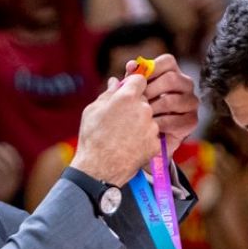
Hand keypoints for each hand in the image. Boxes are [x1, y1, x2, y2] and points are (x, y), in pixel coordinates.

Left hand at [0, 142, 23, 202]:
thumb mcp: (1, 182)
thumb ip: (4, 171)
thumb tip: (3, 152)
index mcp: (15, 183)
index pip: (17, 165)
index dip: (12, 153)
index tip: (5, 145)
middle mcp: (11, 185)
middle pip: (9, 165)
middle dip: (1, 152)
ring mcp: (2, 188)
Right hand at [72, 73, 158, 187]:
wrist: (98, 169)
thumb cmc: (92, 137)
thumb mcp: (93, 110)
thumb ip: (108, 94)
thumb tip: (115, 82)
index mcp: (127, 97)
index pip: (140, 79)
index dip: (133, 85)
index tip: (128, 92)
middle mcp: (143, 109)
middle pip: (145, 100)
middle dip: (135, 105)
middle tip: (121, 118)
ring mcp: (151, 127)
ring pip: (149, 118)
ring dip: (140, 123)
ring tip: (124, 135)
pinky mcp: (155, 143)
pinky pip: (152, 136)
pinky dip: (144, 139)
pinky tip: (131, 145)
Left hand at [132, 55, 199, 153]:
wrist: (148, 137)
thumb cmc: (141, 109)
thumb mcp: (134, 92)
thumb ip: (132, 78)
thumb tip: (131, 66)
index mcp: (173, 72)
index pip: (168, 61)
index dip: (152, 68)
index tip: (137, 80)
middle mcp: (186, 84)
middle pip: (171, 79)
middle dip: (150, 90)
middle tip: (137, 101)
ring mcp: (191, 102)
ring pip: (172, 100)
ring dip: (153, 109)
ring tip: (141, 116)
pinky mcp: (192, 120)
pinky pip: (175, 120)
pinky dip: (159, 124)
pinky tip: (150, 127)